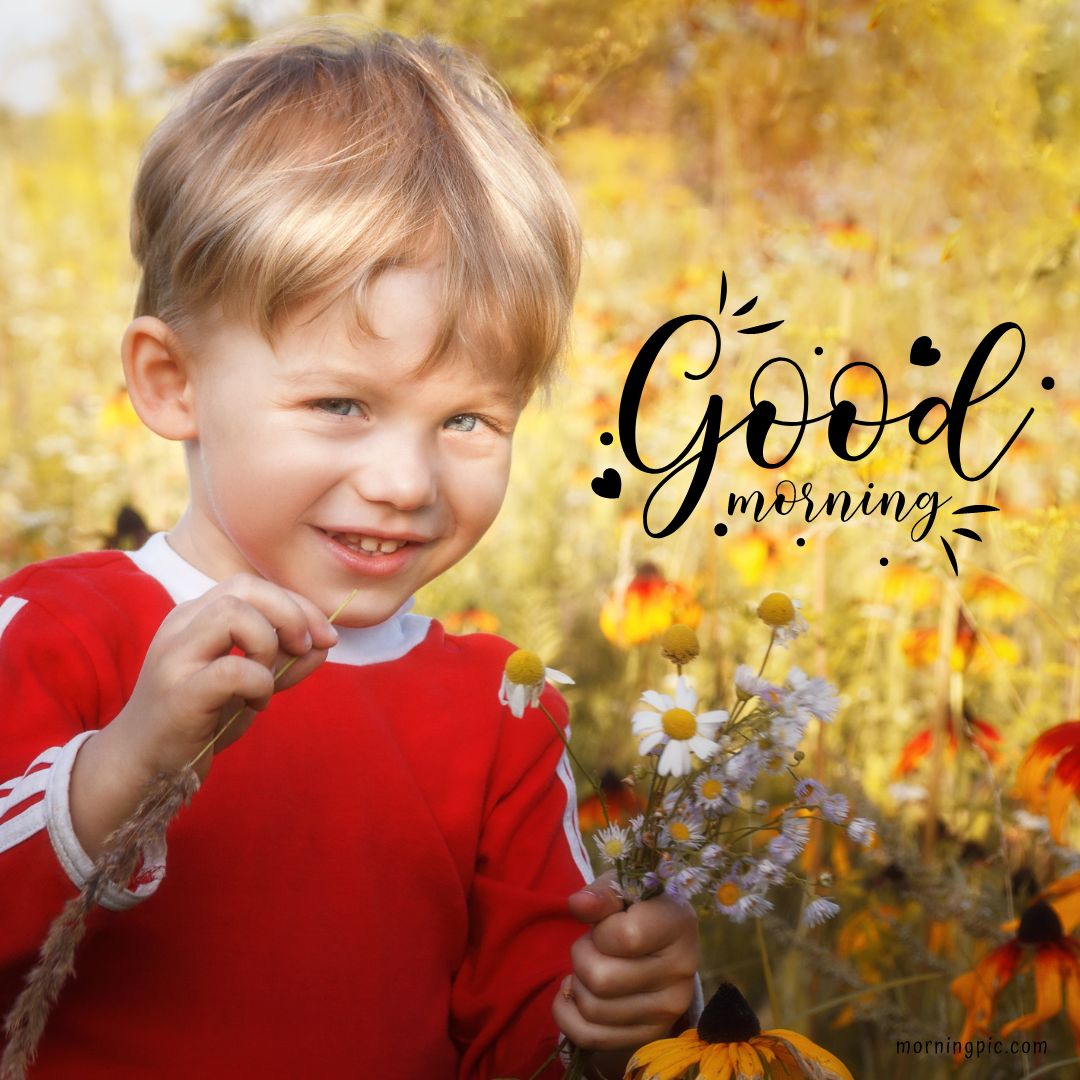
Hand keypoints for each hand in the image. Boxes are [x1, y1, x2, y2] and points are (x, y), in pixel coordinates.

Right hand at [71, 574, 338, 855]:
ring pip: (233, 615)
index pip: (251, 586)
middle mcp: (181, 627)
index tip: (326, 635)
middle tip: (307, 647)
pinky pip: (233, 669)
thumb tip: (326, 643)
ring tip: (266, 679)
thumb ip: (285, 662)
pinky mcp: (179, 693)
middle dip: (291, 612)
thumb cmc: (198, 720)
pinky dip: (259, 682)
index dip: (296, 604)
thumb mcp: (249, 684)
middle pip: (243, 588)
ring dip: (268, 645)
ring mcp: (175, 657)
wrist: (144, 766)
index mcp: (195, 617)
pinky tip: (256, 703)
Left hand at [552, 870, 699, 1054]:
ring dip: (577, 984)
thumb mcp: (623, 890)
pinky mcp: (649, 1036)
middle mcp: (681, 971)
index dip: (601, 929)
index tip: (605, 924)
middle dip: (581, 956)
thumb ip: (602, 893)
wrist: (660, 946)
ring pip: (592, 1009)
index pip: (625, 937)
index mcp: (679, 925)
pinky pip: (589, 1036)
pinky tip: (576, 994)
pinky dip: (567, 1015)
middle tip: (591, 946)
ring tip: (591, 967)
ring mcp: (667, 1010)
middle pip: (601, 978)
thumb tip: (577, 904)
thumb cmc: (637, 910)